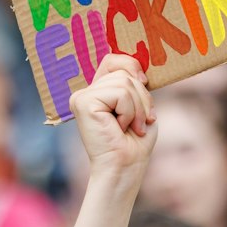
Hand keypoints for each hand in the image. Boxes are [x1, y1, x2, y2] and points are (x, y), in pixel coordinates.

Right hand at [70, 54, 156, 180]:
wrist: (125, 167)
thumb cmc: (134, 142)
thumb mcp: (139, 105)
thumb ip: (133, 84)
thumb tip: (136, 67)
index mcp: (98, 92)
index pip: (113, 60)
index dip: (132, 66)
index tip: (144, 83)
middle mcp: (86, 92)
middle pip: (123, 72)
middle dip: (141, 97)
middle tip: (140, 121)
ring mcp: (82, 97)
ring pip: (124, 82)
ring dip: (138, 107)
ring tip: (131, 127)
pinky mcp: (83, 103)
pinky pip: (120, 94)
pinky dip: (130, 112)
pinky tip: (121, 127)